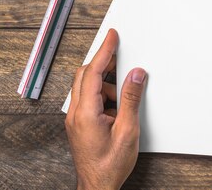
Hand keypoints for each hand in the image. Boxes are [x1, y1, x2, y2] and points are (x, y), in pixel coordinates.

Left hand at [65, 29, 146, 189]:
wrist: (98, 186)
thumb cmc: (110, 165)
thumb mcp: (128, 130)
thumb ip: (131, 99)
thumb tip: (135, 75)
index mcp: (86, 113)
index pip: (93, 72)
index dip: (104, 51)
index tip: (112, 36)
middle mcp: (76, 113)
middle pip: (86, 75)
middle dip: (104, 63)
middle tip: (122, 54)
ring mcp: (76, 119)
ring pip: (88, 87)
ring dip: (107, 84)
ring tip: (125, 97)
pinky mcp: (80, 124)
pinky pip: (90, 99)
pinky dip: (105, 96)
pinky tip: (118, 108)